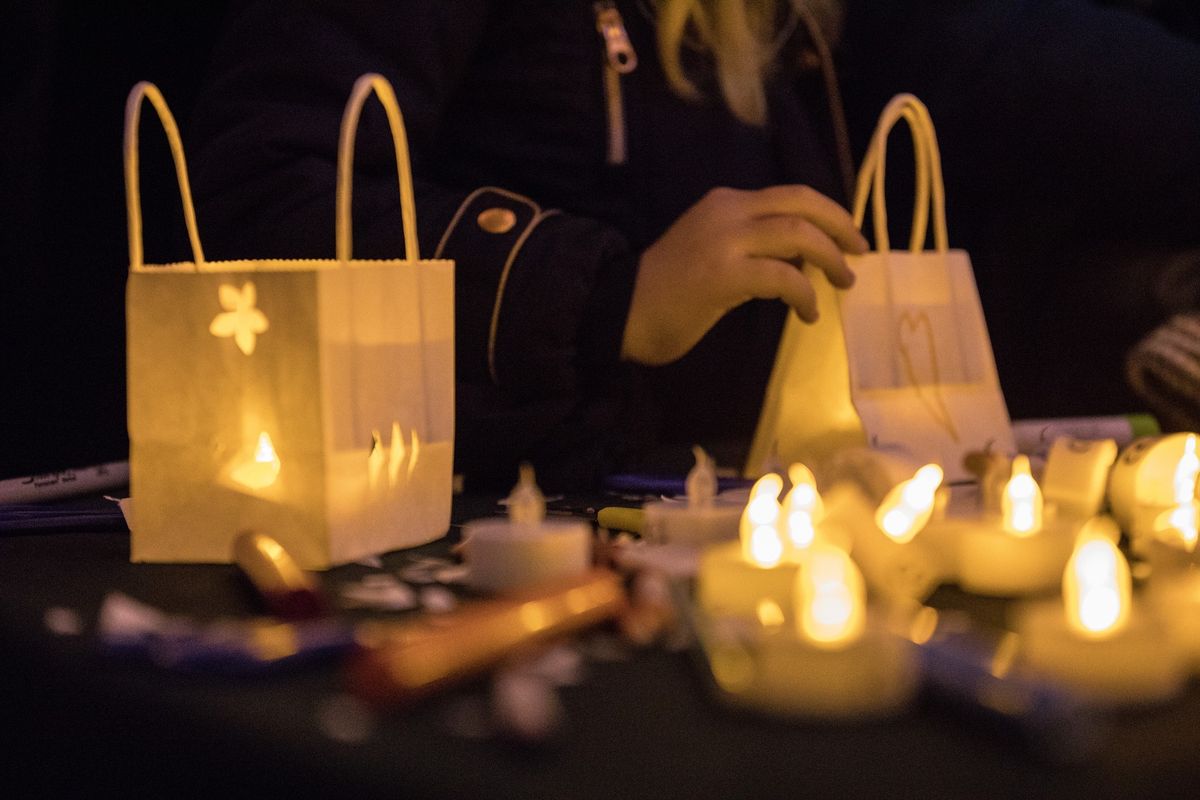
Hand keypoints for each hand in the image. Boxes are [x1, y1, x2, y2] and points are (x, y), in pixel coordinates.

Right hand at [620, 185, 867, 365]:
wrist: (619, 310)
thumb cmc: (665, 291)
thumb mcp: (712, 252)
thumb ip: (751, 247)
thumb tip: (800, 259)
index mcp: (725, 203)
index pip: (790, 195)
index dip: (829, 213)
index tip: (848, 238)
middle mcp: (728, 211)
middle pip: (802, 203)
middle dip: (840, 226)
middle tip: (859, 254)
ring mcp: (725, 241)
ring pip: (799, 234)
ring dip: (830, 260)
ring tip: (842, 284)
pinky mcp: (723, 274)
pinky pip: (783, 277)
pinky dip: (805, 294)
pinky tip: (808, 313)